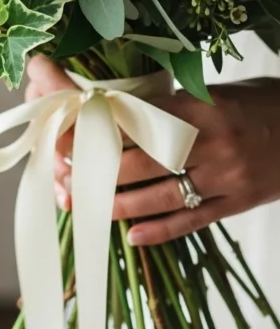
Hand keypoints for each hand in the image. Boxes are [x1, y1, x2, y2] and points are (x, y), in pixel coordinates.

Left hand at [26, 54, 279, 244]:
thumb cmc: (263, 102)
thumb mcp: (218, 92)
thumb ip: (175, 106)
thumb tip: (122, 113)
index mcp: (205, 109)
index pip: (141, 124)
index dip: (102, 134)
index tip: (69, 140)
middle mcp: (214, 145)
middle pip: (145, 162)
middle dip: (102, 173)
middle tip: (68, 178)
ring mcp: (228, 178)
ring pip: (163, 196)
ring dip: (122, 205)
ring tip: (88, 209)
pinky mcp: (240, 203)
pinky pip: (193, 220)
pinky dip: (161, 230)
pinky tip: (133, 237)